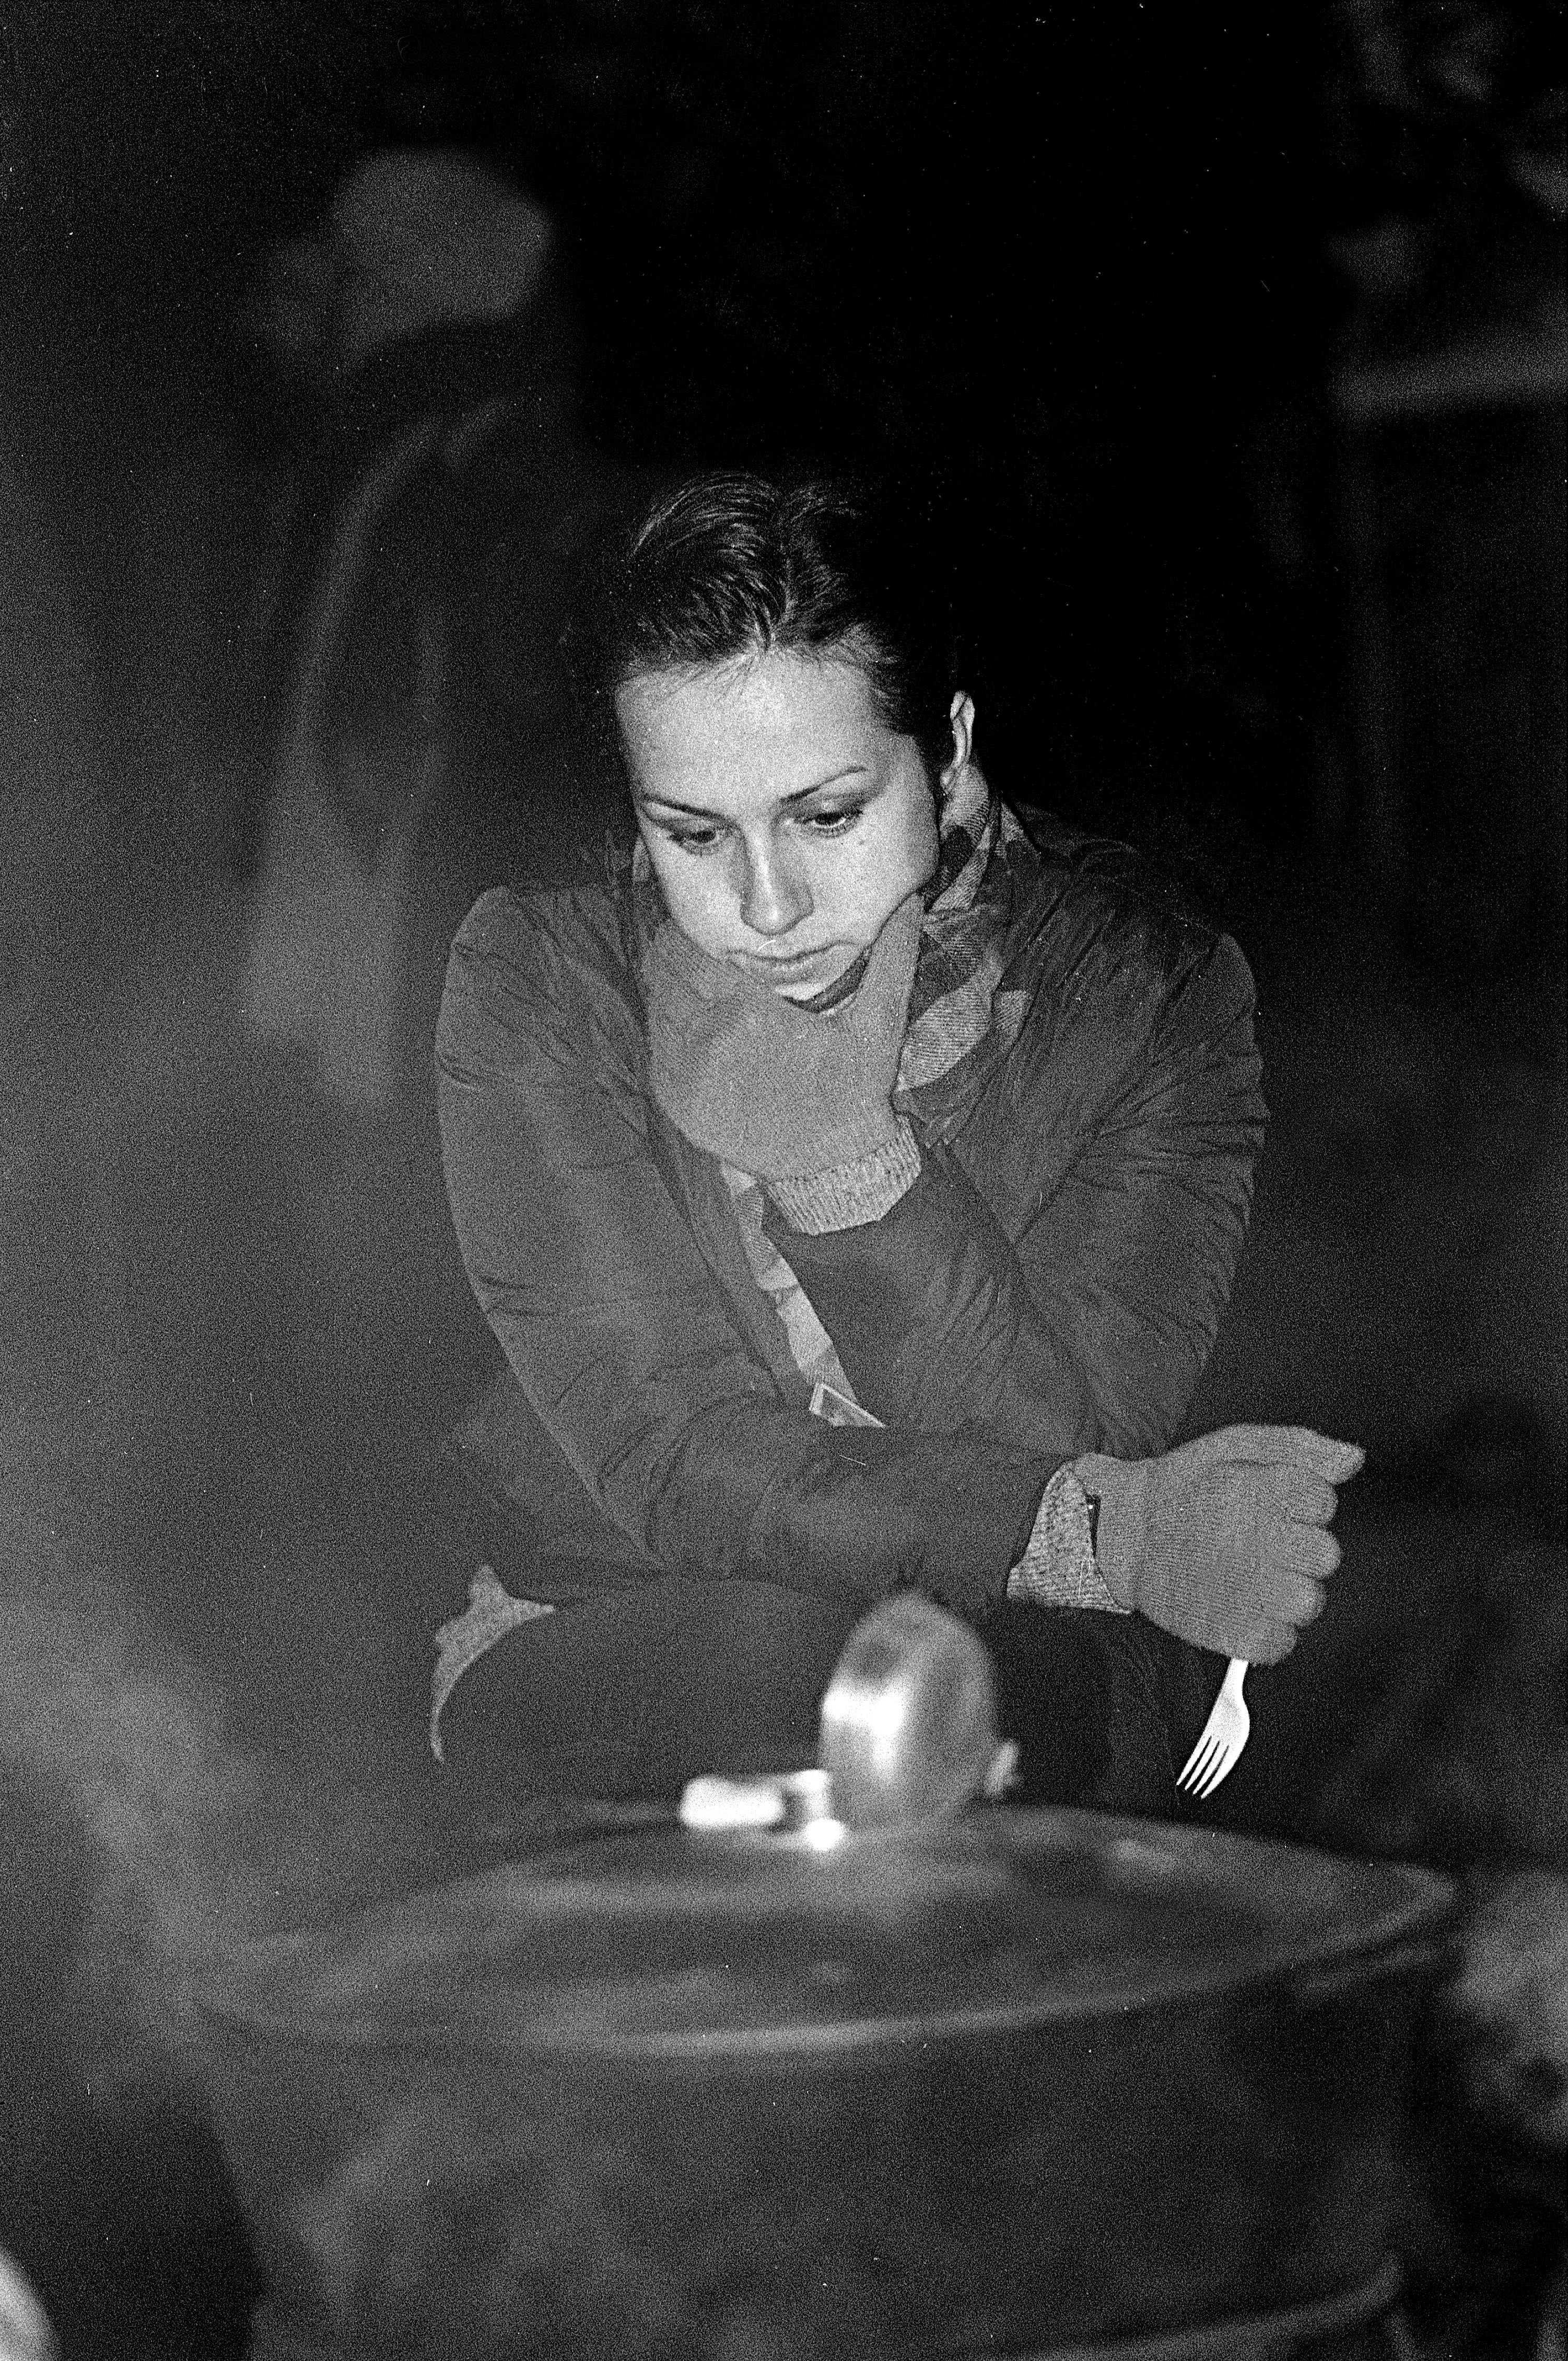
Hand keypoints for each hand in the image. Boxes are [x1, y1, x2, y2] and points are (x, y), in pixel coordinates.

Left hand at [643, 893, 922, 1178]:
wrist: (831, 1168)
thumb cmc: (855, 1092)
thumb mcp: (880, 1024)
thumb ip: (890, 959)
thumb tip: (911, 901)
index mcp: (746, 1013)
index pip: (688, 951)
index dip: (686, 930)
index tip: (697, 921)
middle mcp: (706, 1041)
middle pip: (664, 974)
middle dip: (673, 953)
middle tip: (690, 944)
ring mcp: (685, 1075)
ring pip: (656, 1010)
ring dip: (668, 990)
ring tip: (689, 980)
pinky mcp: (676, 1104)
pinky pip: (656, 1051)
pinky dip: (667, 1032)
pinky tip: (690, 1026)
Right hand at [1076, 1425, 1365, 1662]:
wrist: (1122, 1536)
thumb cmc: (1182, 1488)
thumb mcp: (1235, 1445)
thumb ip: (1299, 1447)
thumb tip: (1351, 1459)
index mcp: (1264, 1491)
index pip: (1323, 1501)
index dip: (1304, 1503)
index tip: (1277, 1506)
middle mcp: (1261, 1541)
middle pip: (1325, 1554)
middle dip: (1301, 1548)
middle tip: (1266, 1543)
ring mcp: (1249, 1591)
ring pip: (1309, 1601)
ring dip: (1290, 1592)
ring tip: (1258, 1578)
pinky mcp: (1235, 1632)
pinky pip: (1282, 1643)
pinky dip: (1269, 1631)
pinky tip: (1247, 1606)